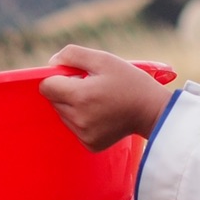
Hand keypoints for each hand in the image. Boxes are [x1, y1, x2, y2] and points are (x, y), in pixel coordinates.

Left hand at [38, 45, 175, 150]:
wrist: (153, 111)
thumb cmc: (130, 82)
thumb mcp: (104, 59)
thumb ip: (72, 55)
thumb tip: (51, 62)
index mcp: (80, 96)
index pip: (46, 86)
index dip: (57, 77)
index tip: (75, 75)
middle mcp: (78, 118)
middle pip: (54, 100)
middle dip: (66, 90)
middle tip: (91, 86)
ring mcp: (84, 134)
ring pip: (63, 114)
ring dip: (73, 105)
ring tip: (98, 99)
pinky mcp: (90, 144)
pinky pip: (75, 128)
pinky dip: (83, 119)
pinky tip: (101, 113)